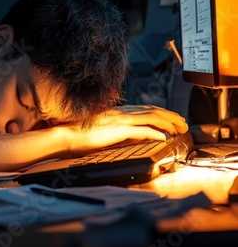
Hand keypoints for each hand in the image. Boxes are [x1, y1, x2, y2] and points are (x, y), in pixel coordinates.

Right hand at [63, 105, 187, 151]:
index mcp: (116, 113)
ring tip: (179, 129)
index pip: (144, 109)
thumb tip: (132, 136)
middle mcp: (120, 113)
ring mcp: (119, 121)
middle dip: (170, 116)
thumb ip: (116, 131)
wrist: (64, 136)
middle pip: (152, 111)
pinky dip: (155, 133)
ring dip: (167, 123)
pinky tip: (163, 137)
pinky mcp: (117, 130)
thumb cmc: (77, 136)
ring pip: (151, 117)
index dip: (160, 113)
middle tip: (182, 123)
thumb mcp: (100, 131)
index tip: (171, 118)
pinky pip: (141, 131)